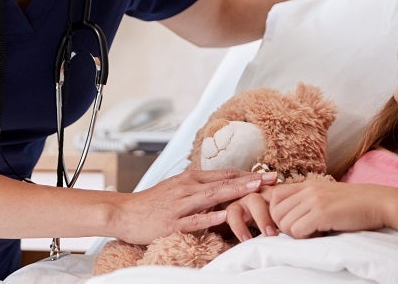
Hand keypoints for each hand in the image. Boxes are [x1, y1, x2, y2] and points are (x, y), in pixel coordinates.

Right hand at [111, 169, 277, 244]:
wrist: (124, 212)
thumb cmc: (152, 203)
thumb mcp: (176, 189)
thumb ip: (199, 188)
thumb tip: (223, 187)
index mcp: (189, 179)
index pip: (224, 174)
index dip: (247, 174)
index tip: (269, 174)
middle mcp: (186, 188)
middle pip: (223, 182)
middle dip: (250, 180)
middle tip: (272, 178)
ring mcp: (179, 205)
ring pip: (212, 196)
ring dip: (235, 192)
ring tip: (256, 190)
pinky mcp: (171, 222)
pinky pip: (194, 219)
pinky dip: (210, 217)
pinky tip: (225, 216)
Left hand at [224, 180, 397, 240]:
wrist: (381, 203)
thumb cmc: (357, 205)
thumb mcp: (328, 196)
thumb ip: (309, 202)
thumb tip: (291, 219)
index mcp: (308, 184)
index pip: (274, 197)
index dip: (278, 214)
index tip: (291, 225)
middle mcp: (308, 189)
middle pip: (275, 212)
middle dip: (285, 227)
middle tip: (303, 233)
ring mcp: (314, 200)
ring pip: (284, 223)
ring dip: (295, 234)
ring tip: (313, 234)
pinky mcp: (322, 213)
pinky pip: (297, 231)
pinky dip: (304, 238)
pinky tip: (319, 235)